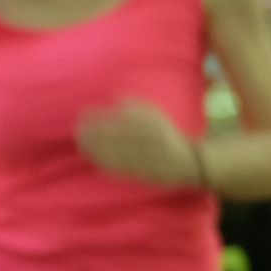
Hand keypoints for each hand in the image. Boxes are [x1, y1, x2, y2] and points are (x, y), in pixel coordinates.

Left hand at [77, 98, 200, 187]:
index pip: (119, 118)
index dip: (99, 118)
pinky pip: (126, 168)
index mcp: (151, 123)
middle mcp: (150, 140)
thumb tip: (116, 97)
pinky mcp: (148, 173)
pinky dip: (109, 165)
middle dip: (94, 135)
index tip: (82, 116)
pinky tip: (96, 161)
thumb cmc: (168, 135)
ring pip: (118, 153)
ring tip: (82, 146)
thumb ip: (136, 105)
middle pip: (116, 136)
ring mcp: (149, 157)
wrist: (192, 161)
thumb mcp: (157, 114)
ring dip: (98, 150)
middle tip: (77, 132)